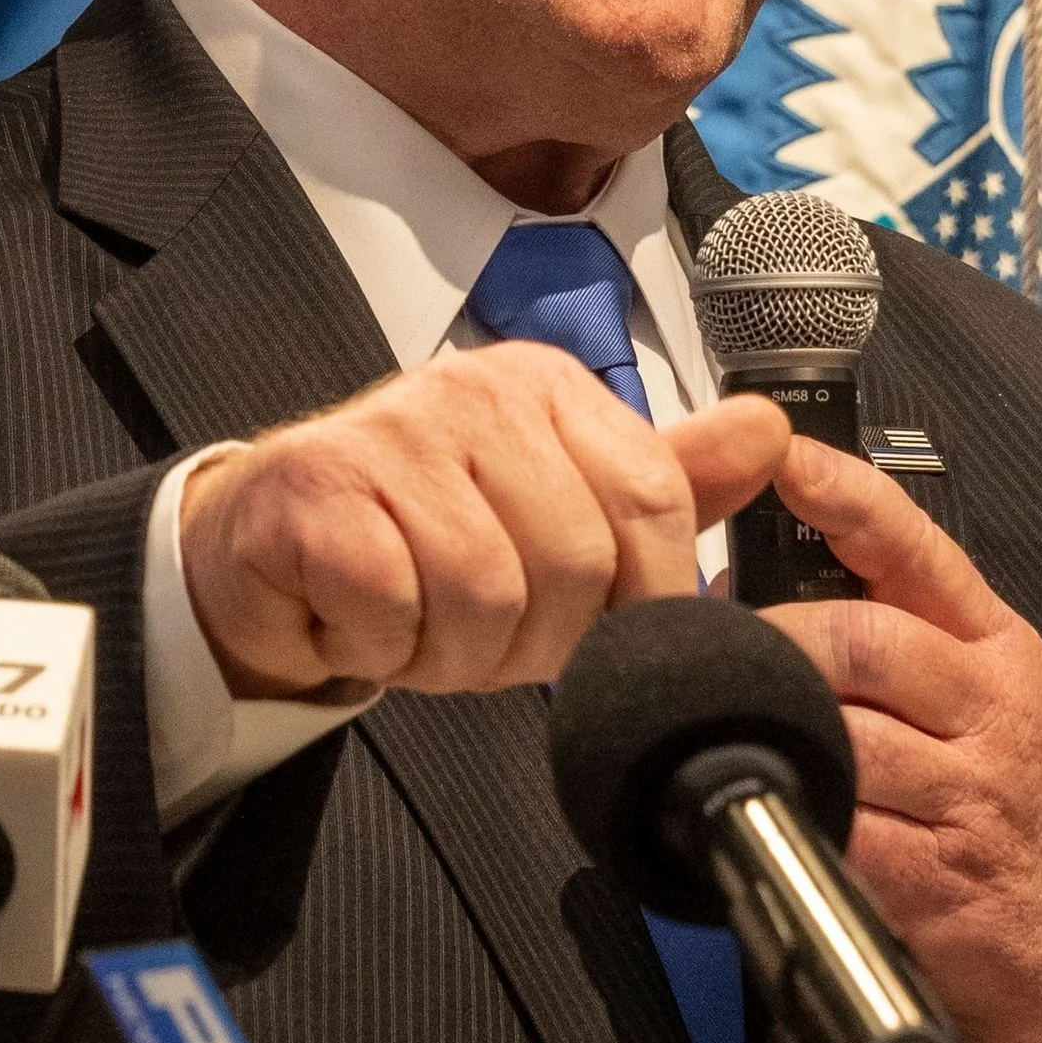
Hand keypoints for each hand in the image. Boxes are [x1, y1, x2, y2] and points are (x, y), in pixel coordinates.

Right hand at [182, 343, 789, 699]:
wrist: (269, 548)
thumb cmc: (419, 534)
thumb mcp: (556, 503)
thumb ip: (666, 481)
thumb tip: (773, 431)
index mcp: (546, 390)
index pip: (652, 500)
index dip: (644, 597)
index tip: (607, 631)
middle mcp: (473, 392)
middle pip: (576, 563)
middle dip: (538, 640)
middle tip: (487, 634)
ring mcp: (388, 433)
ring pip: (486, 594)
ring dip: (456, 652)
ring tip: (423, 626)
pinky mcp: (315, 491)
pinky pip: (393, 608)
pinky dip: (383, 647)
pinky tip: (366, 620)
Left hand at [760, 437, 1041, 1042]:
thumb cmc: (997, 796)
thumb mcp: (972, 694)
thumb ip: (887, 629)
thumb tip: (744, 582)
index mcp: (995, 645)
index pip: (919, 548)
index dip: (848, 497)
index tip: (786, 458)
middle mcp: (992, 708)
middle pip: (863, 639)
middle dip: (772, 640)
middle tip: (711, 650)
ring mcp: (971, 795)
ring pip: (844, 735)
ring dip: (767, 729)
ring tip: (719, 725)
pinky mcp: (938, 879)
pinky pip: (840, 831)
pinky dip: (788, 814)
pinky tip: (761, 806)